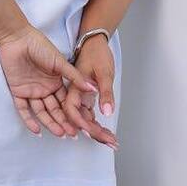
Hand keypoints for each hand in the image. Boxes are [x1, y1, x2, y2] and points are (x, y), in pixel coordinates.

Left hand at [0, 24, 98, 136]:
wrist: (18, 38)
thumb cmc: (39, 46)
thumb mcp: (60, 62)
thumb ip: (75, 77)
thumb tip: (94, 88)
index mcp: (56, 82)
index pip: (66, 101)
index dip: (74, 113)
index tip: (83, 124)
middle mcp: (45, 89)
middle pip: (55, 109)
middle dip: (63, 122)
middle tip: (72, 134)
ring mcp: (31, 91)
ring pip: (42, 112)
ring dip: (50, 123)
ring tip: (60, 133)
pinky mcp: (17, 92)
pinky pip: (23, 109)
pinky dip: (29, 120)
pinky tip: (37, 130)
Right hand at [55, 34, 118, 148]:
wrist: (95, 42)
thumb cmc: (97, 53)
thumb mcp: (104, 72)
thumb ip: (105, 92)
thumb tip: (107, 112)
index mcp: (74, 89)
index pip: (74, 112)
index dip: (83, 125)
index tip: (95, 133)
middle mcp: (74, 96)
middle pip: (80, 120)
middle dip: (95, 133)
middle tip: (111, 143)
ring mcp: (80, 98)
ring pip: (85, 119)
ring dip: (97, 131)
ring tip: (112, 141)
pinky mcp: (85, 98)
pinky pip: (89, 115)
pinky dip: (97, 124)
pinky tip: (105, 131)